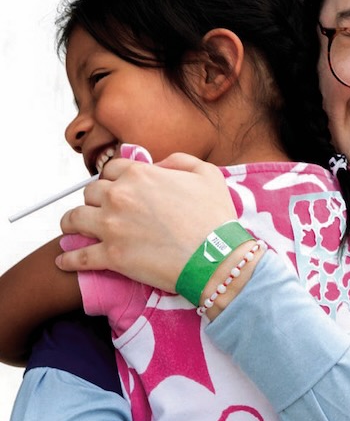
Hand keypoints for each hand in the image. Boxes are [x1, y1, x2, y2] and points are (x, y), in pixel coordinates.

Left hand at [56, 153, 236, 291]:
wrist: (215, 257)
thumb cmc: (214, 217)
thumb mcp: (206, 173)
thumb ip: (179, 160)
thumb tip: (160, 164)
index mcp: (139, 174)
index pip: (111, 169)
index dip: (114, 178)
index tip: (116, 188)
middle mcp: (119, 196)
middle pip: (90, 192)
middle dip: (94, 199)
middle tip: (99, 209)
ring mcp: (111, 227)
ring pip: (74, 219)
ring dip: (72, 223)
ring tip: (72, 229)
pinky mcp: (111, 256)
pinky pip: (78, 257)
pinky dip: (68, 259)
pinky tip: (64, 260)